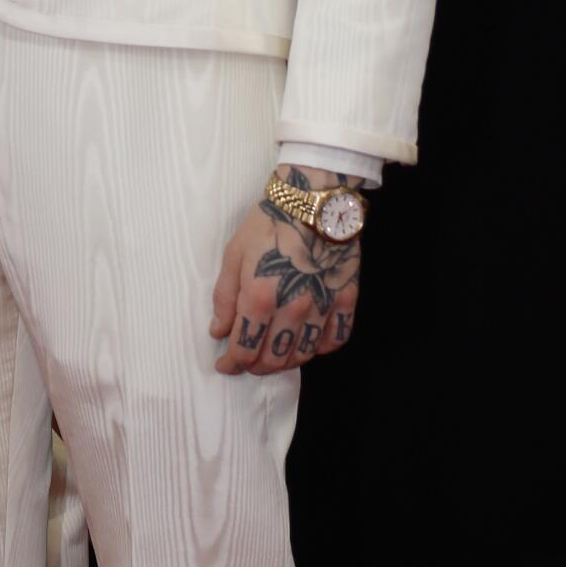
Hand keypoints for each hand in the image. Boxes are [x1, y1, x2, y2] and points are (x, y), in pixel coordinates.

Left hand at [210, 165, 359, 374]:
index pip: (244, 349)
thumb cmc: (267, 224)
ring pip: (304, 355)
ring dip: (285, 362)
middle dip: (256, 366)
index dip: (232, 364)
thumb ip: (224, 298)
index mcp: (259, 297)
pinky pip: (335, 340)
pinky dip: (319, 349)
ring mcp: (323, 306)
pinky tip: (307, 343)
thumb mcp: (233, 255)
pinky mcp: (346, 299)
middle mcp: (293, 308)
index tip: (226, 365)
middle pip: (274, 359)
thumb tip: (219, 333)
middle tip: (247, 361)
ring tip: (274, 355)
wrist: (312, 200)